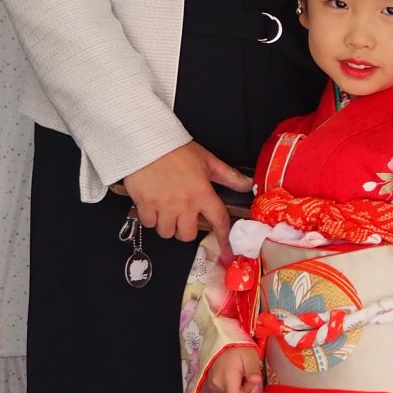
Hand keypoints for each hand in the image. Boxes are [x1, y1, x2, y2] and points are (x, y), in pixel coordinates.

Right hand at [123, 142, 251, 242]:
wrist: (147, 141)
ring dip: (168, 226)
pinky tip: (152, 206)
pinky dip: (151, 219)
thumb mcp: (207, 160)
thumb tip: (248, 185)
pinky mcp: (144, 204)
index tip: (227, 251)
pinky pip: (149, 224)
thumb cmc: (177, 150)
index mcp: (203, 193)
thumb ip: (228, 176)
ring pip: (167, 232)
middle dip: (186, 229)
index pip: (219, 221)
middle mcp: (184, 203)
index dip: (224, 239)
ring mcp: (163, 205)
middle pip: (188, 234)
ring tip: (167, 212)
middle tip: (183, 217)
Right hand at [207, 346, 269, 392]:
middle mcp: (218, 385)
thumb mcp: (250, 356)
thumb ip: (253, 370)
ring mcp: (214, 386)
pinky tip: (241, 380)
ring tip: (248, 378)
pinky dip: (238, 391)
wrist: (222, 342)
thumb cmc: (238, 348)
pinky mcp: (213, 386)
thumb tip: (256, 381)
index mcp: (228, 378)